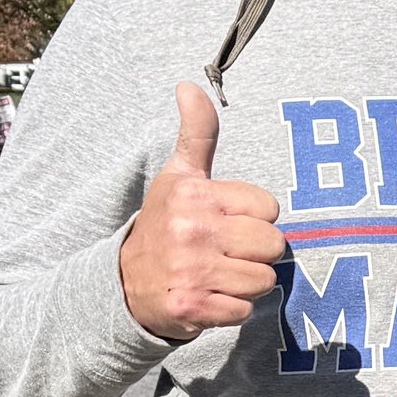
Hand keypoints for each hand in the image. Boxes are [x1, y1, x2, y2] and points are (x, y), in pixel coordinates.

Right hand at [118, 83, 288, 341]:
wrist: (123, 283)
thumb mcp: (178, 175)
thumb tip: (188, 85)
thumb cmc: (164, 224)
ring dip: (245, 283)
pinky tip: (207, 296)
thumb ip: (196, 134)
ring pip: (263, 280)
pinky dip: (231, 310)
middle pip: (273, 246)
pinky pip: (244, 311)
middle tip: (224, 252)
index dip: (255, 219)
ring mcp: (191, 270)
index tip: (226, 222)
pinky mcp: (191, 307)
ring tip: (216, 275)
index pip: (270, 209)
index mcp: (196, 195)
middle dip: (255, 253)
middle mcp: (192, 230)